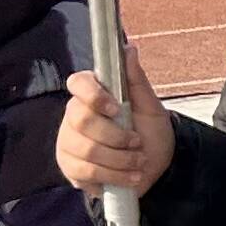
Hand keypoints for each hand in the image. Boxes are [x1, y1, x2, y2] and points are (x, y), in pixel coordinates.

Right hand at [57, 56, 171, 198]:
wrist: (156, 167)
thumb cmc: (150, 131)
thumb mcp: (150, 106)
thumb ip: (136, 80)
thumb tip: (129, 49)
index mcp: (92, 94)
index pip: (77, 83)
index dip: (94, 95)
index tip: (116, 108)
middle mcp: (74, 115)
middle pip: (81, 120)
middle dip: (116, 136)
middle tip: (137, 142)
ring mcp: (68, 141)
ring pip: (86, 149)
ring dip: (120, 159)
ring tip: (139, 162)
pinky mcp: (70, 166)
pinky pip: (86, 171)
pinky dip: (114, 175)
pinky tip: (130, 176)